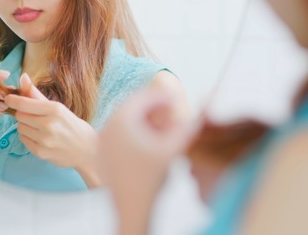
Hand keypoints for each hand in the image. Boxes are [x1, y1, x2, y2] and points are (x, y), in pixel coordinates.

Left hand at [5, 73, 99, 184]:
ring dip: (25, 126)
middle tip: (32, 115)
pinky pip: (23, 140)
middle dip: (22, 113)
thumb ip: (37, 94)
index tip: (8, 98)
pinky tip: (39, 137)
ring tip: (38, 127)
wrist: (88, 150)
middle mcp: (49, 124)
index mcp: (54, 109)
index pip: (24, 103)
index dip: (13, 100)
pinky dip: (28, 137)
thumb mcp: (58, 108)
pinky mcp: (41, 152)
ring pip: (20, 128)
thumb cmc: (72, 126)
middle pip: (20, 115)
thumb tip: (22, 77)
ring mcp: (44, 140)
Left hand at [97, 88, 195, 234]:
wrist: (131, 209)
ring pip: (126, 122)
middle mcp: (108, 127)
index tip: (177, 98)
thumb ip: (188, 126)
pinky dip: (135, 134)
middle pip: (133, 108)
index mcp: (122, 120)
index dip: (163, 96)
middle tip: (172, 109)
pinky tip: (151, 143)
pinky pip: (119, 136)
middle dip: (154, 107)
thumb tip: (205, 109)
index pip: (144, 98)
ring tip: (164, 128)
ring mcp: (102, 141)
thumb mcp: (173, 149)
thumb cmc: (152, 179)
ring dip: (145, 121)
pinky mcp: (102, 155)